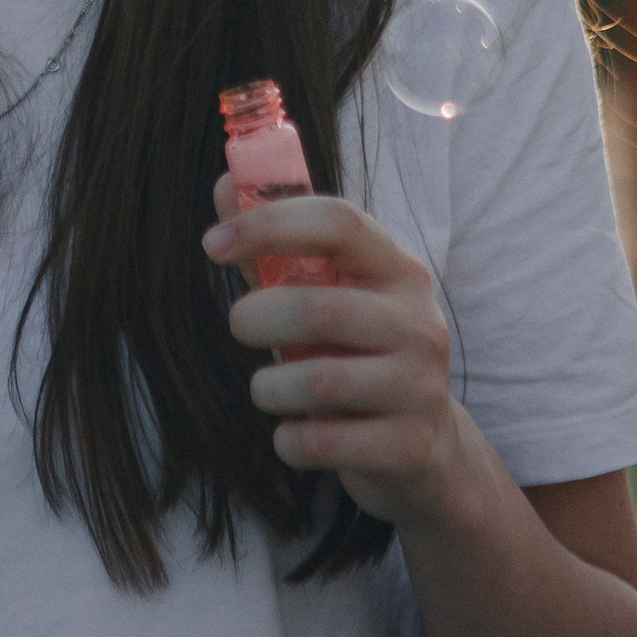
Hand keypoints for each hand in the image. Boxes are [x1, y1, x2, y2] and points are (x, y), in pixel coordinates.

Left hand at [204, 174, 462, 531]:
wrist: (424, 450)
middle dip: (257, 319)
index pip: (339, 222)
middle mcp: (418, 322)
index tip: (212, 244)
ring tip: (269, 390)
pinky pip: (322, 442)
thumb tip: (224, 186)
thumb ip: (276, 249)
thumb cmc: (358, 358)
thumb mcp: (327, 298)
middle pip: (320, 307)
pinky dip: (290, 440)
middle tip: (240, 326)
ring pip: (320, 380)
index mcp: (397, 270)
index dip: (269, 224)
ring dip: (270, 387)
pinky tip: (297, 435)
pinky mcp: (409, 446)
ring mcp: (420, 385)